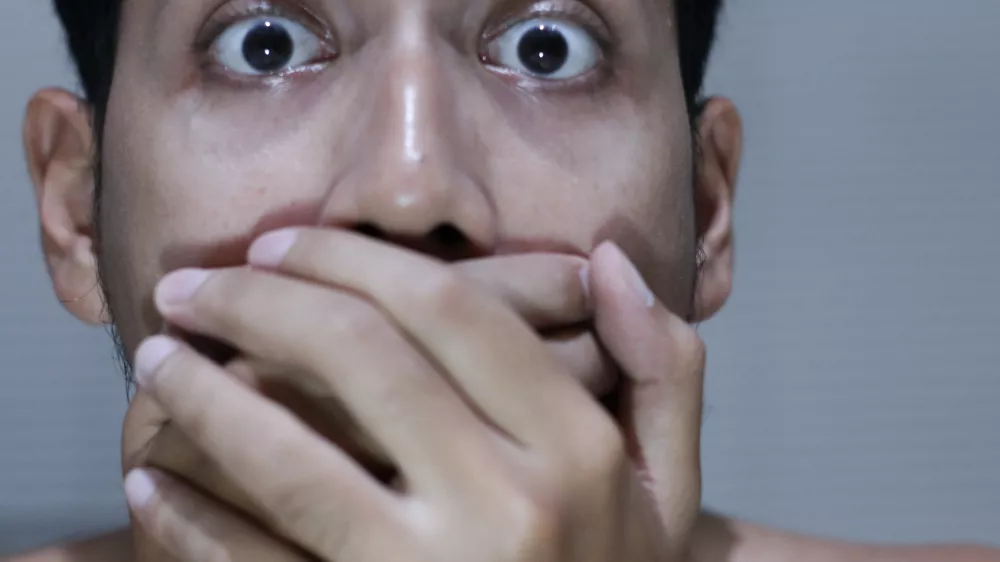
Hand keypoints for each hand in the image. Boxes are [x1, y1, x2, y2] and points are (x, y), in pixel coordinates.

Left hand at [127, 230, 704, 561]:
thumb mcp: (665, 484)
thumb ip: (663, 366)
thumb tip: (611, 261)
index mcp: (578, 451)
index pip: (453, 310)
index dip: (353, 257)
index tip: (281, 242)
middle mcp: (511, 507)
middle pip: (362, 358)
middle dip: (257, 300)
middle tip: (192, 287)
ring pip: (290, 457)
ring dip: (202, 394)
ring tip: (159, 356)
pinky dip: (187, 519)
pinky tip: (154, 477)